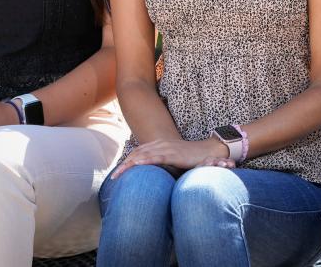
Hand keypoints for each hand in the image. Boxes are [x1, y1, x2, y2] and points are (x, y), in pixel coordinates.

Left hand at [110, 138, 229, 178]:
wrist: (207, 151)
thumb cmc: (190, 157)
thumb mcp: (173, 160)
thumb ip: (162, 164)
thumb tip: (153, 176)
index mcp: (159, 144)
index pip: (138, 152)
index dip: (126, 161)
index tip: (118, 172)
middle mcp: (160, 143)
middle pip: (137, 153)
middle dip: (124, 165)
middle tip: (113, 177)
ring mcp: (167, 147)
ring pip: (143, 154)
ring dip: (129, 164)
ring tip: (119, 174)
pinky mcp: (173, 153)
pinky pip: (156, 157)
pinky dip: (145, 160)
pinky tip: (136, 165)